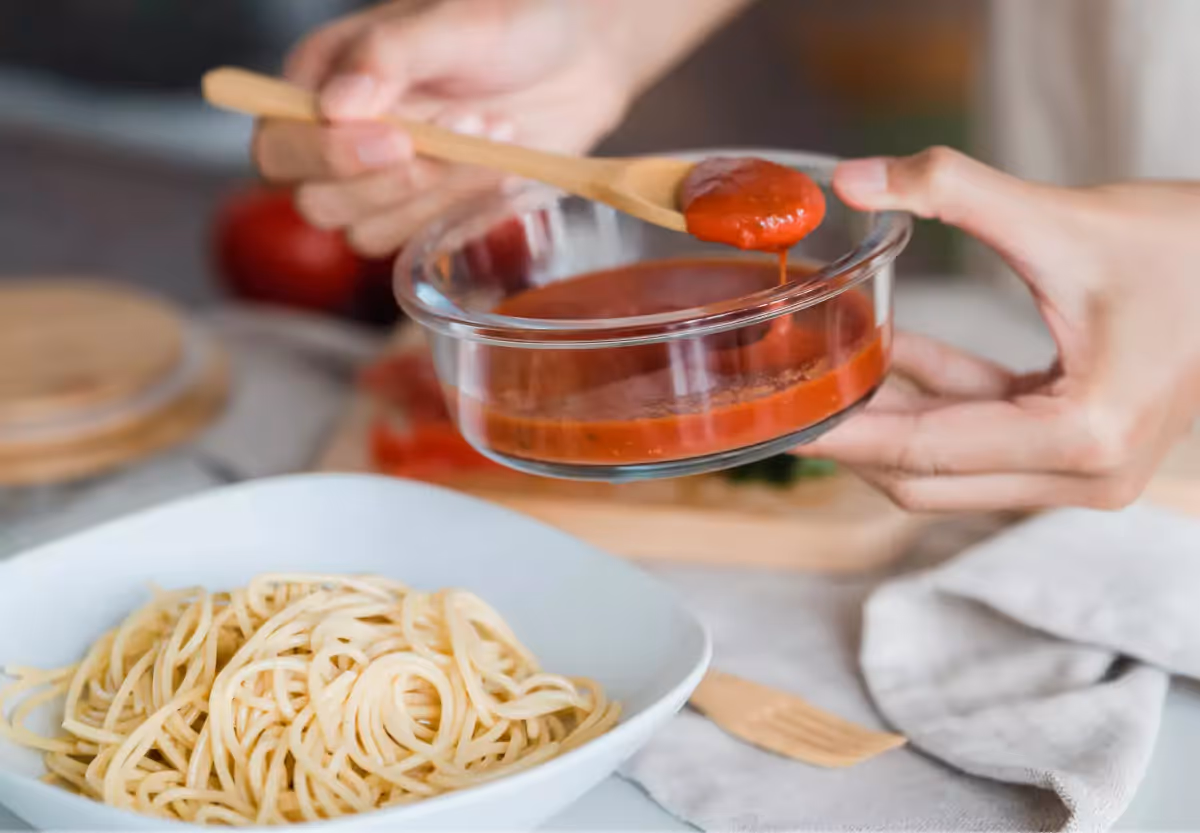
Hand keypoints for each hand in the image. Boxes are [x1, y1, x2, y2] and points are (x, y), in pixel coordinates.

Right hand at [252, 0, 634, 256]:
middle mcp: (341, 139)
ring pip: (368, 232)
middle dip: (392, 181)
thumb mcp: (454, 21)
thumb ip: (388, 54)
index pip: (279, 145)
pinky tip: (504, 165)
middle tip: (462, 128)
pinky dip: (465, 210)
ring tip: (497, 129)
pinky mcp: (428, 215)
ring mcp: (384, 185)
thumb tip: (335, 105)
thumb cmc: (510, 23)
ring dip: (439, 192)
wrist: (578, 59)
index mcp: (321, 80)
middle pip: (316, 202)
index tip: (400, 138)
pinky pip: (423, 241)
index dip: (327, 155)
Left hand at [805, 147, 1199, 511]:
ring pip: (954, 467)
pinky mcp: (1083, 452)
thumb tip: (855, 177)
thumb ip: (953, 192)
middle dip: (857, 439)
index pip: (928, 453)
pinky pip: (985, 437)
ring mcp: (1087, 473)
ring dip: (893, 418)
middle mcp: (1086, 475)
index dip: (846, 436)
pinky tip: (893, 352)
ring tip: (828, 371)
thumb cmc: (1188, 249)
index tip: (781, 424)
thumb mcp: (1061, 219)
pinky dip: (939, 400)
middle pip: (931, 479)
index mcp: (1083, 436)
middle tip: (787, 403)